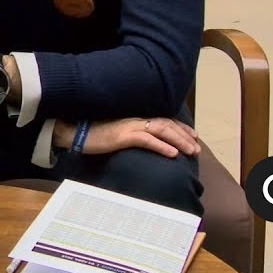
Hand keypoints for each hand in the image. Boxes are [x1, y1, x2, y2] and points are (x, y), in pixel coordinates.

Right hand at [61, 117, 200, 158]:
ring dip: (179, 141)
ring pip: (162, 130)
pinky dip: (162, 146)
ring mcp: (130, 125)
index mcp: (135, 117)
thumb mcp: (117, 133)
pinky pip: (147, 139)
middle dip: (185, 136)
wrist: (74, 132)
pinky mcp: (123, 135)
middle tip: (197, 149)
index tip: (193, 136)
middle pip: (167, 124)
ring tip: (191, 151)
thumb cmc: (94, 134)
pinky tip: (173, 154)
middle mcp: (135, 118)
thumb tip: (146, 142)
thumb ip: (132, 134)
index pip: (164, 119)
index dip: (180, 127)